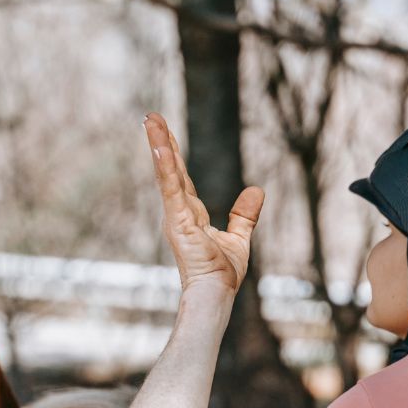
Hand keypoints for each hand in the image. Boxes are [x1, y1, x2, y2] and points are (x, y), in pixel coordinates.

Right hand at [144, 112, 263, 298]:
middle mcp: (178, 211)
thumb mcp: (239, 237)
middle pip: (170, 168)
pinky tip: (162, 146)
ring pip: (167, 172)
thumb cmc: (221, 273)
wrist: (216, 291)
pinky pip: (171, 187)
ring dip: (159, 144)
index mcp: (189, 214)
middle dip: (162, 141)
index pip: (181, 177)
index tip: (165, 133)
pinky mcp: (178, 220)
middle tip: (151, 116)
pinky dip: (166, 166)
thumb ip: (245, 214)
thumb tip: (256, 190)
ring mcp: (175, 214)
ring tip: (151, 119)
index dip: (174, 154)